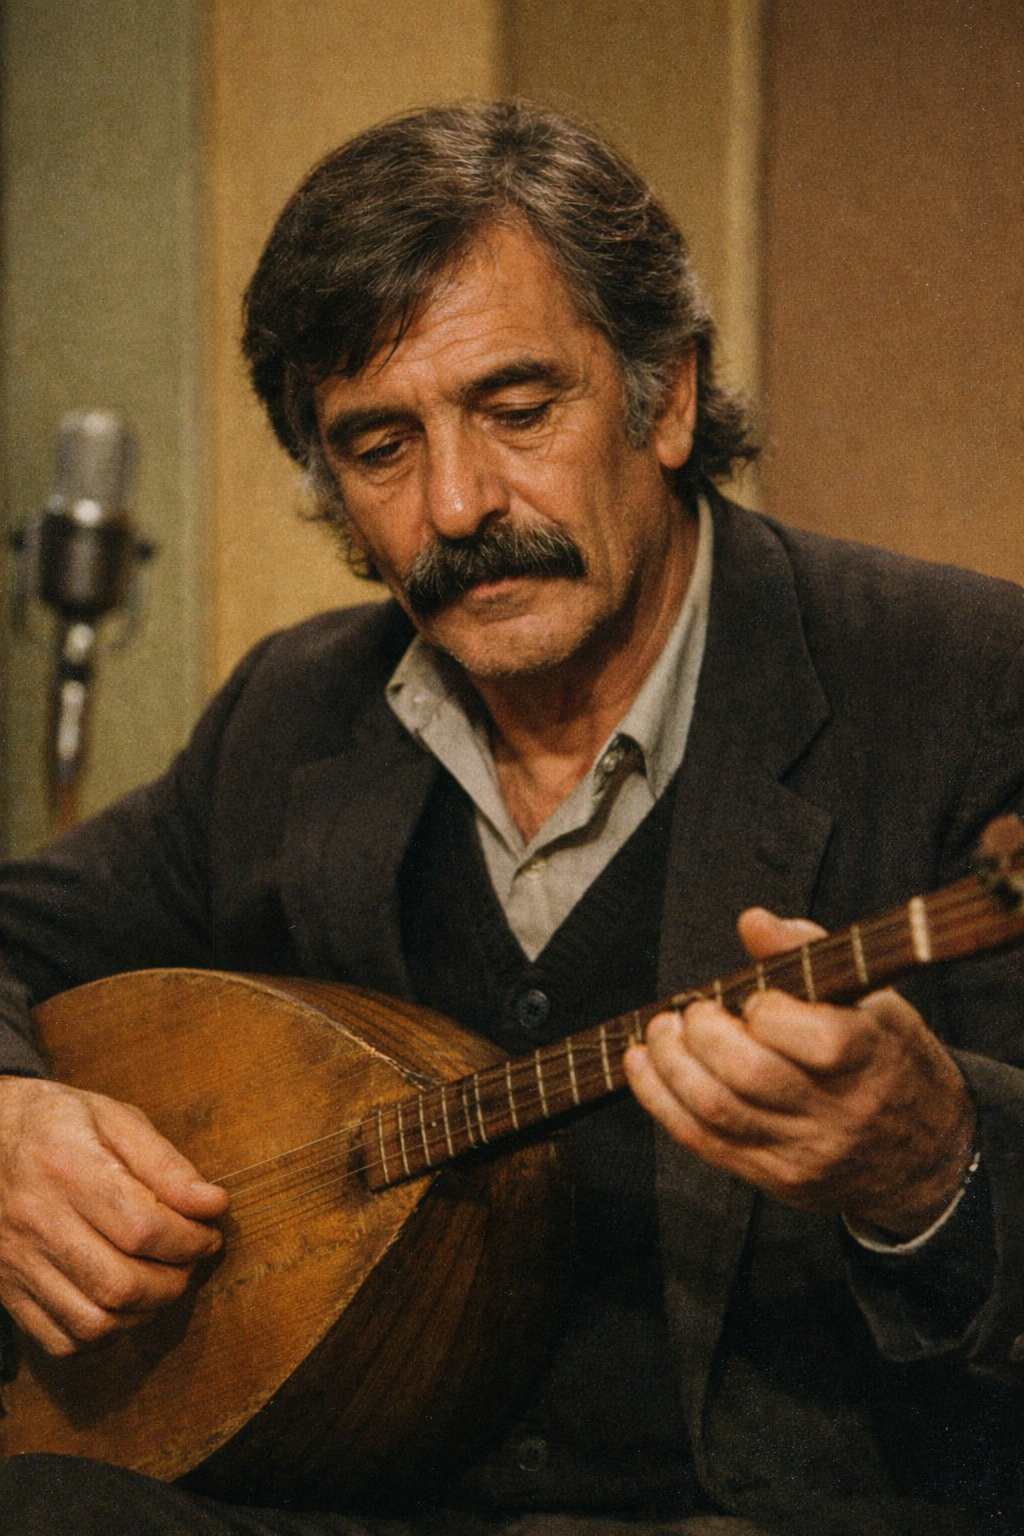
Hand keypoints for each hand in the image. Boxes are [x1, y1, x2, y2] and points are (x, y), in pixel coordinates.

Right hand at [0, 1076, 228, 1355]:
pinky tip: (122, 1301)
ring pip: (93, 1322)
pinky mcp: (6, 1290)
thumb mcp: (114, 1119)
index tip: (211, 1229)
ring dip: (145, 1311)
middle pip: (120, 1283)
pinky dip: (104, 1333)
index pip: (142, 1226)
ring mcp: (17, 1261)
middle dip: (175, 1280)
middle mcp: (37, 1219)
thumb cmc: (59, 1123)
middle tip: (192, 1258)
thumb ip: (165, 1163)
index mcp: (67, 1165)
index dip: (191, 1238)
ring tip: (163, 1280)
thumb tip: (212, 1205)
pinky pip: (61, 1339)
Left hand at [624, 908, 974, 1237]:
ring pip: (718, 1111)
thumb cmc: (888, 1059)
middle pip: (750, 1076)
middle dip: (702, 1035)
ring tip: (660, 1032)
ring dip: (671, 1064)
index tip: (753, 999)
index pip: (818, 1041)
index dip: (769, 1013)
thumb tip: (753, 922)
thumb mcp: (872, 999)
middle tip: (690, 1012)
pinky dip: (661, 1100)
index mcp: (874, 1058)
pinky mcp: (775, 1178)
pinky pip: (703, 1142)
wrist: (925, 1157)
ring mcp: (805, 1153)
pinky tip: (643, 1067)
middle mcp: (840, 1113)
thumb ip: (809, 953)